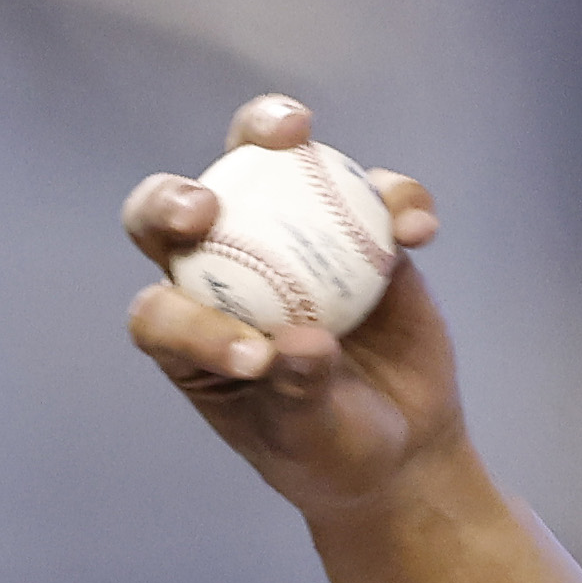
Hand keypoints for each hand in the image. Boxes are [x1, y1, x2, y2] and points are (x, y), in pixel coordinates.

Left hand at [121, 95, 459, 517]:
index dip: (188, 326)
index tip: (253, 361)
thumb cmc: (332, 450)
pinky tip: (418, 230)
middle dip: (171, 202)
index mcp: (186, 336)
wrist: (399, 443)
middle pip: (177, 216)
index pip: (163, 315)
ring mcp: (286, 238)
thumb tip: (303, 344)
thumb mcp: (312, 437)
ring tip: (296, 135)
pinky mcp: (356, 224)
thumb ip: (299, 393)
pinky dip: (395, 198)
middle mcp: (222, 275)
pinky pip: (371, 193)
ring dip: (268, 132)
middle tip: (204, 211)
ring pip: (264, 166)